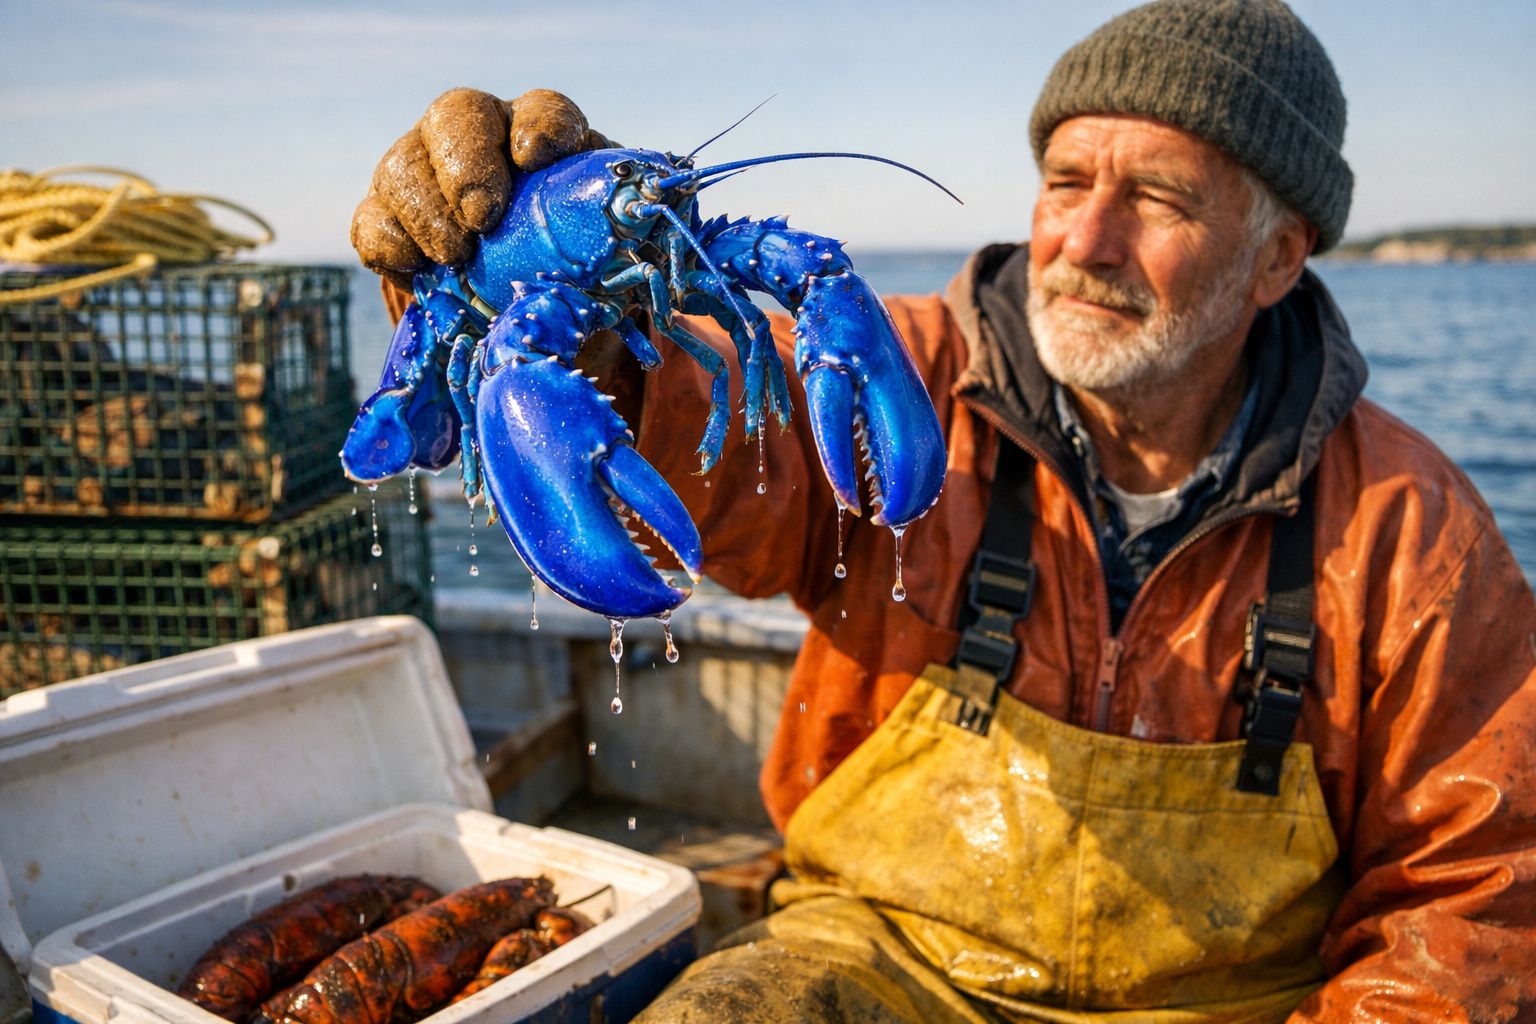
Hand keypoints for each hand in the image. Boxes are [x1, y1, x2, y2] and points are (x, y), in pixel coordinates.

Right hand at [351, 88, 612, 284]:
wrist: (520, 298)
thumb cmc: (571, 267)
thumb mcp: (599, 259)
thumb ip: (609, 259)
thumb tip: (622, 296)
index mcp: (542, 138)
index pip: (544, 112)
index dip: (542, 128)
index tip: (536, 158)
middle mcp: (479, 139)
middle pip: (457, 117)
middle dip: (467, 164)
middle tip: (481, 218)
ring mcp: (424, 172)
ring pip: (404, 164)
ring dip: (426, 212)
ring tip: (454, 257)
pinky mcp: (387, 216)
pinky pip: (371, 219)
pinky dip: (387, 243)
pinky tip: (413, 268)